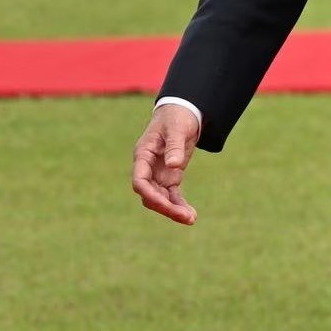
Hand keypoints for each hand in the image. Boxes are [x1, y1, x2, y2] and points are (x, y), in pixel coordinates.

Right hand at [131, 103, 201, 224]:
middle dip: (165, 207)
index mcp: (143, 154)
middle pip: (149, 194)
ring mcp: (158, 173)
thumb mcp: (177, 128)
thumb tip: (174, 166)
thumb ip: (174, 146)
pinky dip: (179, 205)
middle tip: (186, 217)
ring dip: (173, 210)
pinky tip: (191, 215)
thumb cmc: (176, 117)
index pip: (139, 181)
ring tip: (191, 218)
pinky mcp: (170, 177)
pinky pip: (172, 196)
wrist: (182, 111)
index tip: (165, 204)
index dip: (150, 195)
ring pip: (160, 198)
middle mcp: (147, 167)